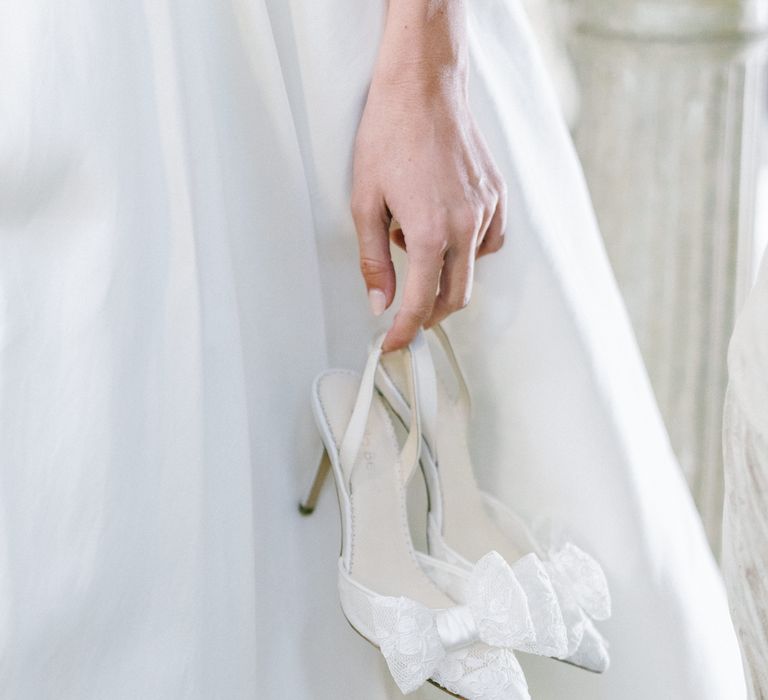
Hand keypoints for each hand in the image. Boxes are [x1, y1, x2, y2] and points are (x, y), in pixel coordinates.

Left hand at [350, 0, 506, 351]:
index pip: (421, 302)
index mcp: (429, 232)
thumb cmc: (388, 136)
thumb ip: (373, 259)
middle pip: (455, 297)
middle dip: (429, 314)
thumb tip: (379, 301)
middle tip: (407, 314)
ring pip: (472, 269)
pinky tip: (445, 228)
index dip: (405, 331)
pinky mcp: (497, 195)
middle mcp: (466, 226)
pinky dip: (467, 249)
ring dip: (445, 274)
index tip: (394, 343)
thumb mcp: (364, 202)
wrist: (423, 87)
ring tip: (415, 240)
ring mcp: (487, 210)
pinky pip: (488, 241)